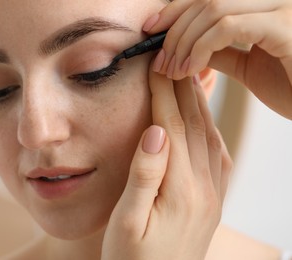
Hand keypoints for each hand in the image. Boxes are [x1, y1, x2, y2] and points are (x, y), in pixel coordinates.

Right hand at [101, 70, 231, 259]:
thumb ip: (144, 175)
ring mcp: (212, 195)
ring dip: (197, 105)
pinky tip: (201, 120)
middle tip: (170, 61)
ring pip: (208, 137)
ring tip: (186, 79)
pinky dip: (208, 129)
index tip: (155, 67)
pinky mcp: (212, 201)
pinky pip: (217, 156)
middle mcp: (204, 189)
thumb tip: (155, 131)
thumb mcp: (126, 221)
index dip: (163, 94)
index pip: (172, 127)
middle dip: (181, 89)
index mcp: (180, 191)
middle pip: (194, 126)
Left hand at [144, 0, 291, 118]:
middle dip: (174, 30)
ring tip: (172, 70)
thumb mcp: (249, 65)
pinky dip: (200, 48)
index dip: (175, 9)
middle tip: (159, 61)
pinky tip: (190, 70)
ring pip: (213, 10)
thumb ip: (221, 50)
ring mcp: (282, 7)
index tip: (151, 29)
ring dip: (183, 42)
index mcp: (262, 5)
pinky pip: (228, 27)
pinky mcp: (285, 25)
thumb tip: (189, 45)